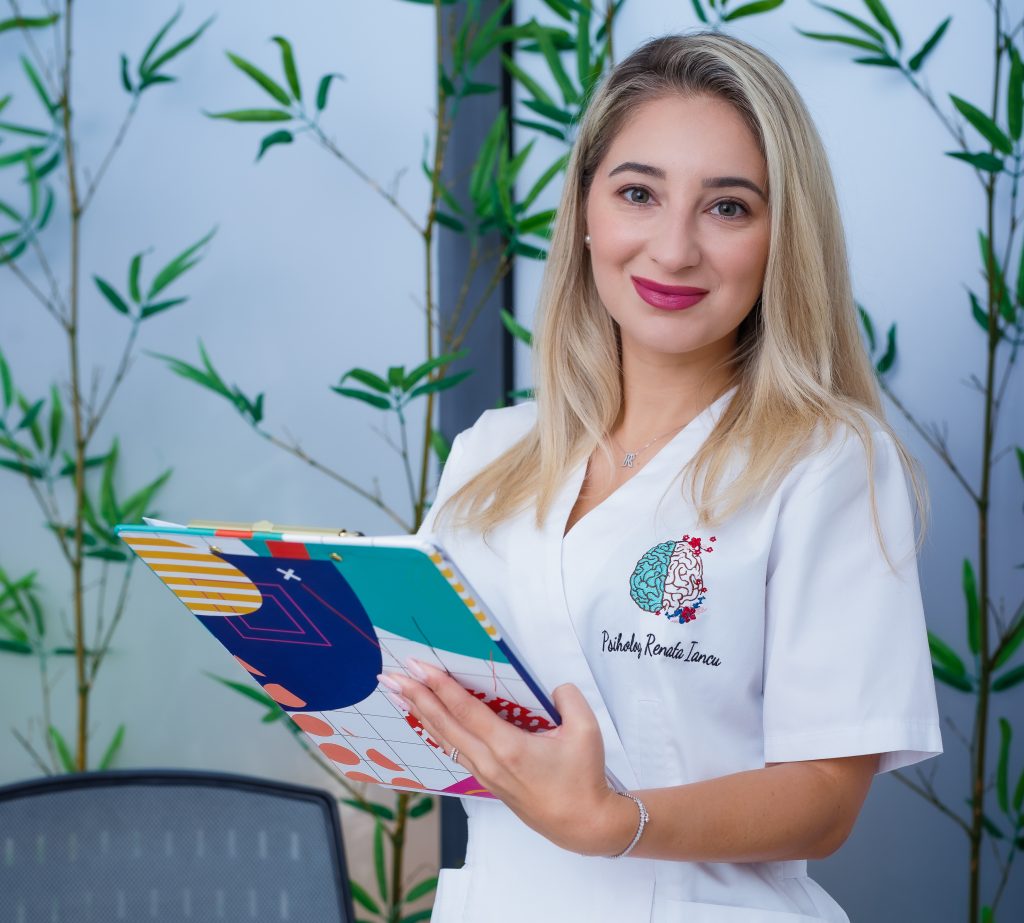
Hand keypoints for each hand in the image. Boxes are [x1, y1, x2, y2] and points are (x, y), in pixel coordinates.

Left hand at [379, 660, 634, 855]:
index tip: (418, 667)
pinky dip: (437, 731)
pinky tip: (429, 722)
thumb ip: (569, 698)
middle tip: (390, 677)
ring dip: (420, 714)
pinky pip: (455, 750)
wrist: (582, 825)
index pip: (465, 710)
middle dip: (415, 697)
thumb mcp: (586, 731)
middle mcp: (488, 761)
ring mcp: (485, 774)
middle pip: (443, 724)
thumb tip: (554, 687)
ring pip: (445, 739)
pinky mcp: (488, 781)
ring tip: (399, 695)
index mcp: (508, 747)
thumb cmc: (583, 780)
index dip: (440, 686)